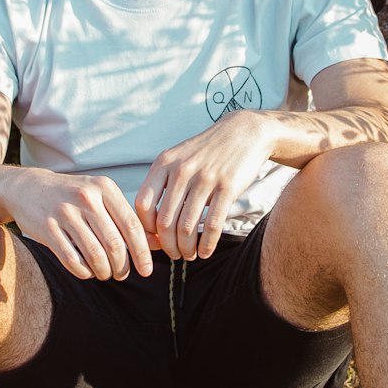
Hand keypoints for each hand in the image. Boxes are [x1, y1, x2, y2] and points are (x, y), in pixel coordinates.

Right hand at [5, 168, 152, 280]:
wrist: (29, 188)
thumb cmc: (74, 197)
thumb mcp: (100, 197)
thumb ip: (126, 218)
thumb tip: (157, 244)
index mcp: (104, 188)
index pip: (132, 226)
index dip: (142, 253)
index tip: (147, 270)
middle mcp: (86, 197)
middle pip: (115, 244)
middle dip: (122, 266)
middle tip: (122, 274)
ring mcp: (65, 212)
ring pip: (95, 255)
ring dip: (104, 271)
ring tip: (106, 273)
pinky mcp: (48, 228)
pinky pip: (72, 260)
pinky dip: (84, 271)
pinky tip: (87, 271)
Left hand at [135, 111, 276, 260]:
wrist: (244, 132)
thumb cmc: (207, 152)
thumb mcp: (179, 158)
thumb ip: (163, 184)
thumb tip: (151, 224)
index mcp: (164, 163)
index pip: (143, 204)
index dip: (147, 228)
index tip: (156, 237)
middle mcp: (182, 170)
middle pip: (164, 221)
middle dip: (168, 245)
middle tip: (174, 254)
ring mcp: (205, 178)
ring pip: (187, 227)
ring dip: (186, 249)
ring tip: (189, 255)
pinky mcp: (228, 187)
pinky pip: (212, 225)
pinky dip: (207, 245)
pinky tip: (206, 251)